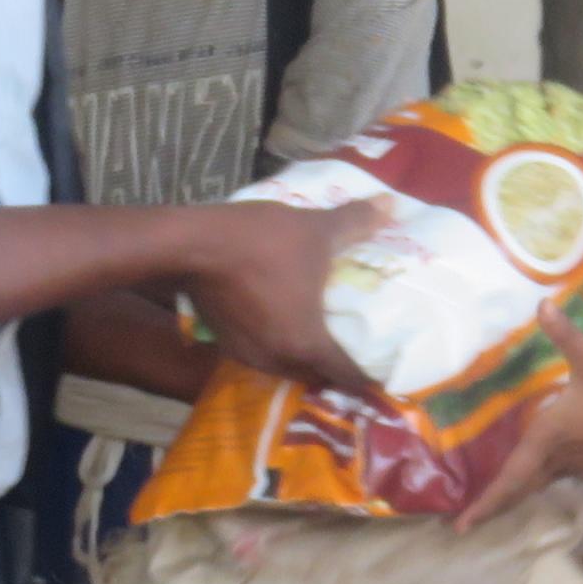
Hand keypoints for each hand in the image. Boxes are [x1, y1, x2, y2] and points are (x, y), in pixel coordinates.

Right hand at [181, 198, 382, 402]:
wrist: (191, 245)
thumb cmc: (263, 243)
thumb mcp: (315, 229)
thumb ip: (356, 222)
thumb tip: (391, 206)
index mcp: (307, 345)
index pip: (350, 377)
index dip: (373, 376)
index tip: (387, 368)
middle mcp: (278, 361)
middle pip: (318, 375)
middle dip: (338, 366)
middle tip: (358, 345)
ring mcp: (247, 354)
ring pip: (288, 366)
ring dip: (305, 355)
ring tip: (322, 332)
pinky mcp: (225, 341)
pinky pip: (263, 351)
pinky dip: (278, 342)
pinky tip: (282, 319)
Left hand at [455, 311, 582, 529]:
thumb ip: (565, 335)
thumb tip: (542, 304)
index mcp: (550, 438)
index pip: (511, 478)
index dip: (486, 503)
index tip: (461, 527)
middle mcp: (560, 455)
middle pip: (521, 487)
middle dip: (495, 504)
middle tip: (466, 523)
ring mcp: (581, 460)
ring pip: (539, 481)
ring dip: (516, 491)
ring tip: (493, 498)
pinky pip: (556, 473)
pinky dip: (538, 477)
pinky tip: (537, 466)